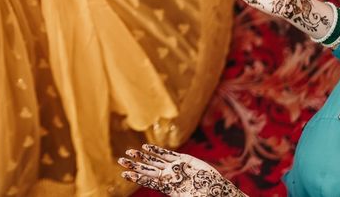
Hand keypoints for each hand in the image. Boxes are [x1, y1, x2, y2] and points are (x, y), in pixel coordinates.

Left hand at [119, 144, 245, 195]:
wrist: (218, 190)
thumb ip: (175, 195)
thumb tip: (166, 190)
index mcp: (168, 188)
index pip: (148, 181)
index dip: (136, 176)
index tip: (123, 173)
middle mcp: (169, 176)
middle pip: (147, 169)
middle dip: (134, 165)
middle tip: (120, 160)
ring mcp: (175, 167)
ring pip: (155, 160)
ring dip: (142, 156)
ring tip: (129, 152)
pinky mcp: (184, 160)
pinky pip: (167, 154)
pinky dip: (156, 151)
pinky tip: (146, 148)